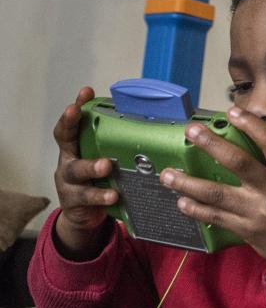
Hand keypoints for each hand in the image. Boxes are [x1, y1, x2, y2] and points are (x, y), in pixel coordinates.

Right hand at [52, 87, 116, 259]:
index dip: (76, 108)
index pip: (72, 124)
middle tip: (77, 111)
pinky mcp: (74, 202)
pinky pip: (86, 198)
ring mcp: (69, 182)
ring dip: (92, 166)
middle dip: (71, 124)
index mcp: (77, 147)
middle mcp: (69, 161)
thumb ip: (118, 145)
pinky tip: (113, 195)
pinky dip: (101, 196)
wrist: (85, 216)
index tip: (85, 92)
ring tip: (106, 165)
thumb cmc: (100, 180)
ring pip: (76, 171)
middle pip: (65, 140)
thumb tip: (158, 124)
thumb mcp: (104, 160)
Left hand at [160, 107, 265, 274]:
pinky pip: (215, 217)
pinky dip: (196, 209)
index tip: (231, 111)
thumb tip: (248, 142)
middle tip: (190, 131)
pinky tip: (181, 201)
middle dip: (211, 144)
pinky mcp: (246, 230)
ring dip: (189, 182)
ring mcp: (258, 211)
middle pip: (238, 162)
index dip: (250, 124)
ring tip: (167, 174)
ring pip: (217, 193)